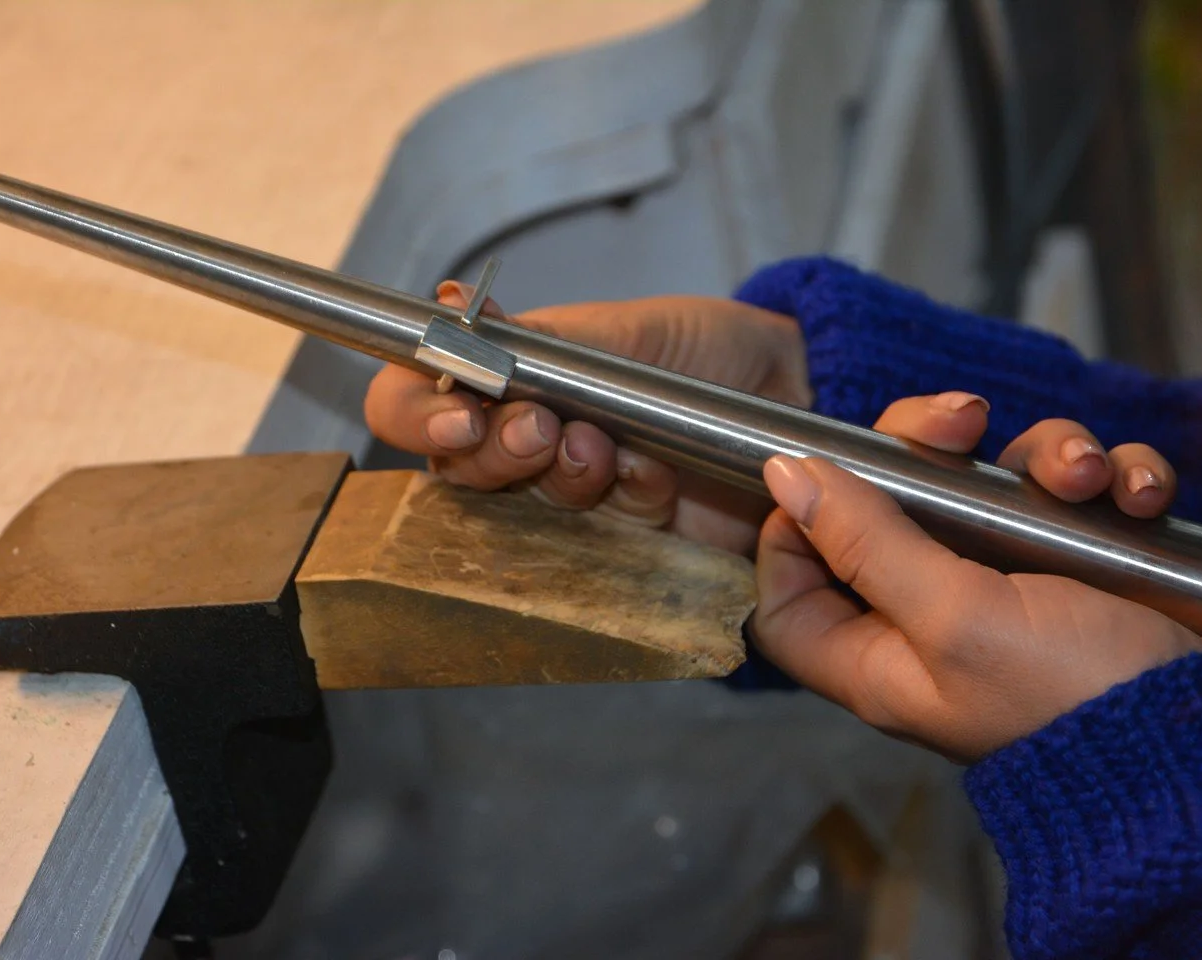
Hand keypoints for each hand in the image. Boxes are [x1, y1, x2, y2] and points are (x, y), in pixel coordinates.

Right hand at [364, 282, 810, 552]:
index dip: (415, 417)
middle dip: (497, 453)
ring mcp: (570, 498)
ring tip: (610, 447)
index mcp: (501, 380)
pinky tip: (659, 478)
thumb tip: (453, 306)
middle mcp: (522, 443)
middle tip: (543, 430)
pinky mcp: (621, 543)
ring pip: (527, 510)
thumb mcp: (618, 332)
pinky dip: (628, 503)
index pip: (412, 404)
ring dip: (566, 479)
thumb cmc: (699, 350)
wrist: (789, 389)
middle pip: (458, 473)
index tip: (457, 418)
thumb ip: (534, 339)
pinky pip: (601, 540)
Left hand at [751, 393, 1201, 762]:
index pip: (787, 593)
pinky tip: (1137, 496)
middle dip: (925, 445)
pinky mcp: (1084, 562)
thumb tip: (786, 476)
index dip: (790, 530)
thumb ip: (865, 542)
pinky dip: (1112, 478)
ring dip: (1046, 456)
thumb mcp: (954, 617)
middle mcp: (933, 616)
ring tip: (1085, 479)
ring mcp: (1011, 583)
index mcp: (880, 655)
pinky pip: (1078, 490)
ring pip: (992, 479)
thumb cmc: (1077, 700)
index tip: (825, 473)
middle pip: (885, 507)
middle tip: (964, 418)